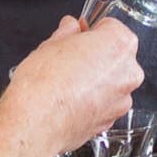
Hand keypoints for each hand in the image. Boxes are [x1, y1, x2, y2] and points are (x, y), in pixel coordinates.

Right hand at [0, 13, 143, 156]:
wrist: (29, 125)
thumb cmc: (40, 80)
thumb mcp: (51, 44)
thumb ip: (68, 35)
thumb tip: (72, 30)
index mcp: (119, 47)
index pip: (115, 29)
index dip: (94, 33)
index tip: (78, 37)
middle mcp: (127, 75)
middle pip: (117, 59)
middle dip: (95, 60)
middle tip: (65, 62)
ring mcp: (118, 104)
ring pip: (110, 86)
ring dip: (91, 85)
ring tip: (59, 86)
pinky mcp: (105, 126)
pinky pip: (99, 108)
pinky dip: (86, 106)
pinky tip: (62, 106)